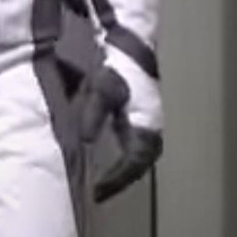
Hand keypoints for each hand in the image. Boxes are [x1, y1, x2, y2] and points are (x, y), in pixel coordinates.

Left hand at [72, 64, 162, 200]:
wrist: (131, 43)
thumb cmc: (118, 66)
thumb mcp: (101, 89)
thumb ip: (93, 114)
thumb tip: (85, 140)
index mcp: (145, 125)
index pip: (134, 162)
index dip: (117, 179)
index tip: (98, 192)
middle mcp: (151, 127)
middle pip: (140, 164)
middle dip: (122, 180)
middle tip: (101, 193)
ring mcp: (148, 122)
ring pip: (141, 156)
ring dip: (125, 171)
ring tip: (105, 183)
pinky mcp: (142, 116)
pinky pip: (136, 145)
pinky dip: (125, 158)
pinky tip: (109, 161)